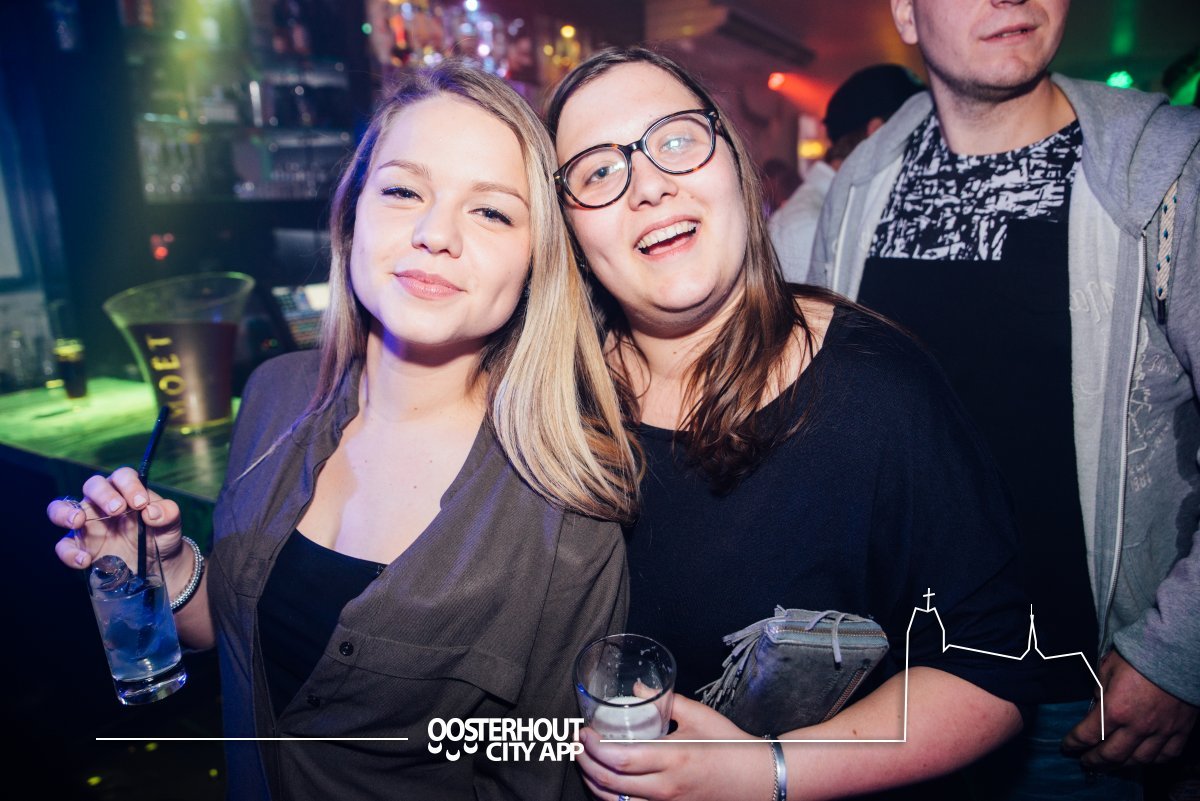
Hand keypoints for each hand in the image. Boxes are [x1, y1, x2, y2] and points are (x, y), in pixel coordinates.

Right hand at [47, 467, 182, 571]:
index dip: (129, 485)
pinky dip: (70, 553)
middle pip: (93, 486)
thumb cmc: (161, 536)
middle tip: (117, 509)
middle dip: (103, 494)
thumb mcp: (171, 525)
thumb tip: (152, 512)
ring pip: (61, 508)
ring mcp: (87, 524)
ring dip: (65, 512)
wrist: (157, 564)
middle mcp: (102, 502)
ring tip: (78, 521)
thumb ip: (168, 514)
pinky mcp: (79, 546)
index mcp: (126, 490)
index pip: (122, 477)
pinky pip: (64, 546)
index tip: (140, 503)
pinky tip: (86, 560)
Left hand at [578, 696, 771, 800]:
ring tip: (586, 762)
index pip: (619, 758)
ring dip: (593, 782)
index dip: (593, 747)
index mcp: (673, 758)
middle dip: (585, 763)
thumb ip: (665, 700)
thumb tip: (638, 688)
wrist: (756, 779)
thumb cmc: (729, 745)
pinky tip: (606, 783)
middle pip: (610, 782)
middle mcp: (666, 787)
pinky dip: (612, 798)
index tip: (583, 732)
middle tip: (577, 745)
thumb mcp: (699, 716)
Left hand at [1061, 650, 1197, 769]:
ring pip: (1139, 760)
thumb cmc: (1139, 655)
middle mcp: (1137, 726)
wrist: (1178, 652)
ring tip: (1110, 764)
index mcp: (1115, 709)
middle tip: (1085, 761)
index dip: (1074, 743)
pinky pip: (1166, 755)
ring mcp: (1161, 731)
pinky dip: (1152, 761)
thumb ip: (1099, 690)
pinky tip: (1142, 759)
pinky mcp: (1180, 730)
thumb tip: (1096, 703)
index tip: (1067, 746)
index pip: (1088, 735)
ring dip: (1121, 765)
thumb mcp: (1107, 668)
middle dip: (1094, 760)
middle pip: (1112, 755)